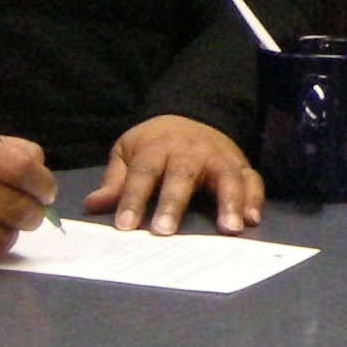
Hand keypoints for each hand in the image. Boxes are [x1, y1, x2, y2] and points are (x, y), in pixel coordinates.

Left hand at [98, 114, 262, 233]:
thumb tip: (92, 205)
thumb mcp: (129, 151)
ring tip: (229, 229)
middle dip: (173, 203)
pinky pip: (252, 180)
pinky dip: (255, 199)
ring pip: (225, 177)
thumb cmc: (156, 142)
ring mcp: (219, 157)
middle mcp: (190, 151)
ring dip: (229, 202)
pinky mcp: (241, 165)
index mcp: (158, 147)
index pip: (143, 174)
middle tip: (165, 232)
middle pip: (181, 175)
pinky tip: (252, 220)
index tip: (125, 226)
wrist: (193, 114)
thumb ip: (116, 179)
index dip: (132, 199)